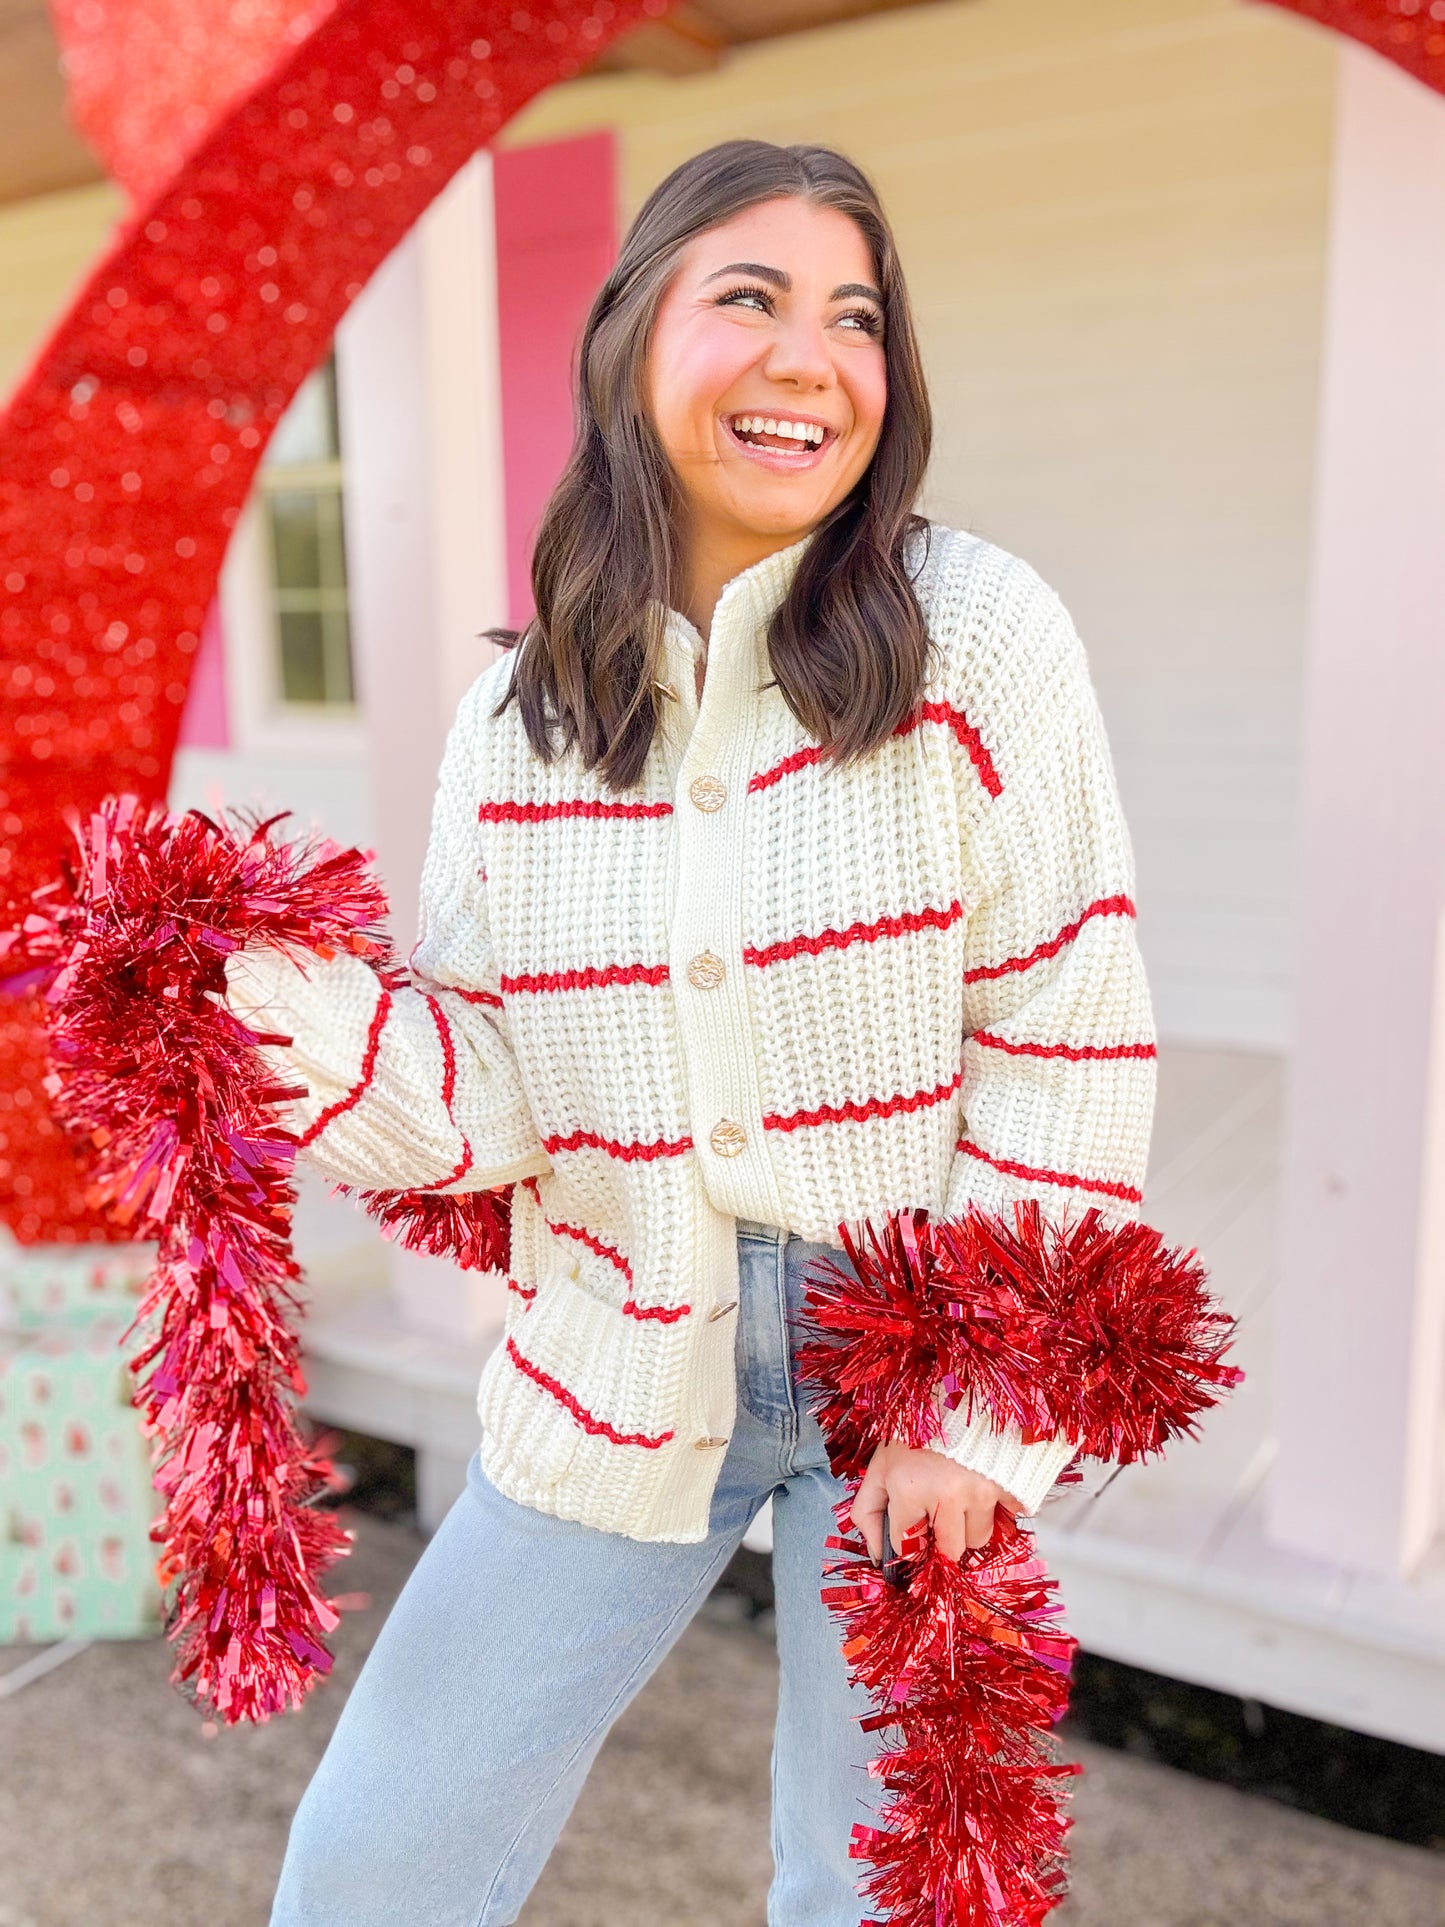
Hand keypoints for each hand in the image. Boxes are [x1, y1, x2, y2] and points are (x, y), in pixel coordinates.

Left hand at [851, 1440, 1018, 1564]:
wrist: (962, 1390)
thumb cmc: (917, 1429)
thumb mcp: (881, 1464)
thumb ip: (868, 1512)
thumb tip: (877, 1556)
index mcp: (909, 1487)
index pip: (908, 1547)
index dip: (908, 1544)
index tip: (912, 1533)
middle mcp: (946, 1493)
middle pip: (949, 1551)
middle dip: (941, 1539)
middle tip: (936, 1513)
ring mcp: (982, 1490)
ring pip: (979, 1539)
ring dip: (969, 1526)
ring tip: (959, 1494)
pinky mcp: (1011, 1484)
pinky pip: (1008, 1519)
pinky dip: (998, 1510)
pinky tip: (983, 1487)